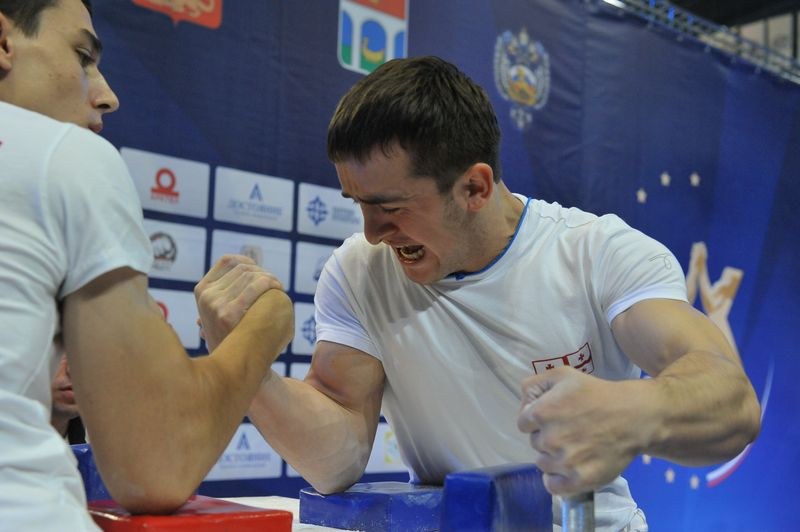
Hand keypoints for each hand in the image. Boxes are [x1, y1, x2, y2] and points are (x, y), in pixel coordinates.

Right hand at [195, 255, 284, 350]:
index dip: (249, 262)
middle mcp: (206, 295)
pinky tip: (278, 290)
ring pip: (251, 275)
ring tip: (278, 288)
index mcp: (202, 290)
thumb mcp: (222, 310)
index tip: (261, 273)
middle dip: (263, 273)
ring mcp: (215, 304)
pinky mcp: (228, 313)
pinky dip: (270, 283)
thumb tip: (246, 263)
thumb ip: (230, 289)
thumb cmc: (235, 337)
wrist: (235, 367)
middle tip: (275, 284)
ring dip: (269, 278)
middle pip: (243, 268)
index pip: (227, 261)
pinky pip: (256, 286)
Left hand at [517, 367, 649, 495]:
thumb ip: (533, 385)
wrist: (634, 416)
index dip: (537, 419)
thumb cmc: (596, 393)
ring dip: (553, 457)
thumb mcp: (562, 375)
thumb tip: (522, 405)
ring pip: (543, 464)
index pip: (523, 423)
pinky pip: (553, 486)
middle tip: (568, 429)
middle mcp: (550, 439)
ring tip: (573, 446)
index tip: (553, 416)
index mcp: (542, 413)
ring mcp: (565, 462)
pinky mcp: (580, 480)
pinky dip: (557, 479)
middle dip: (546, 436)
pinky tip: (567, 468)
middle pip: (534, 443)